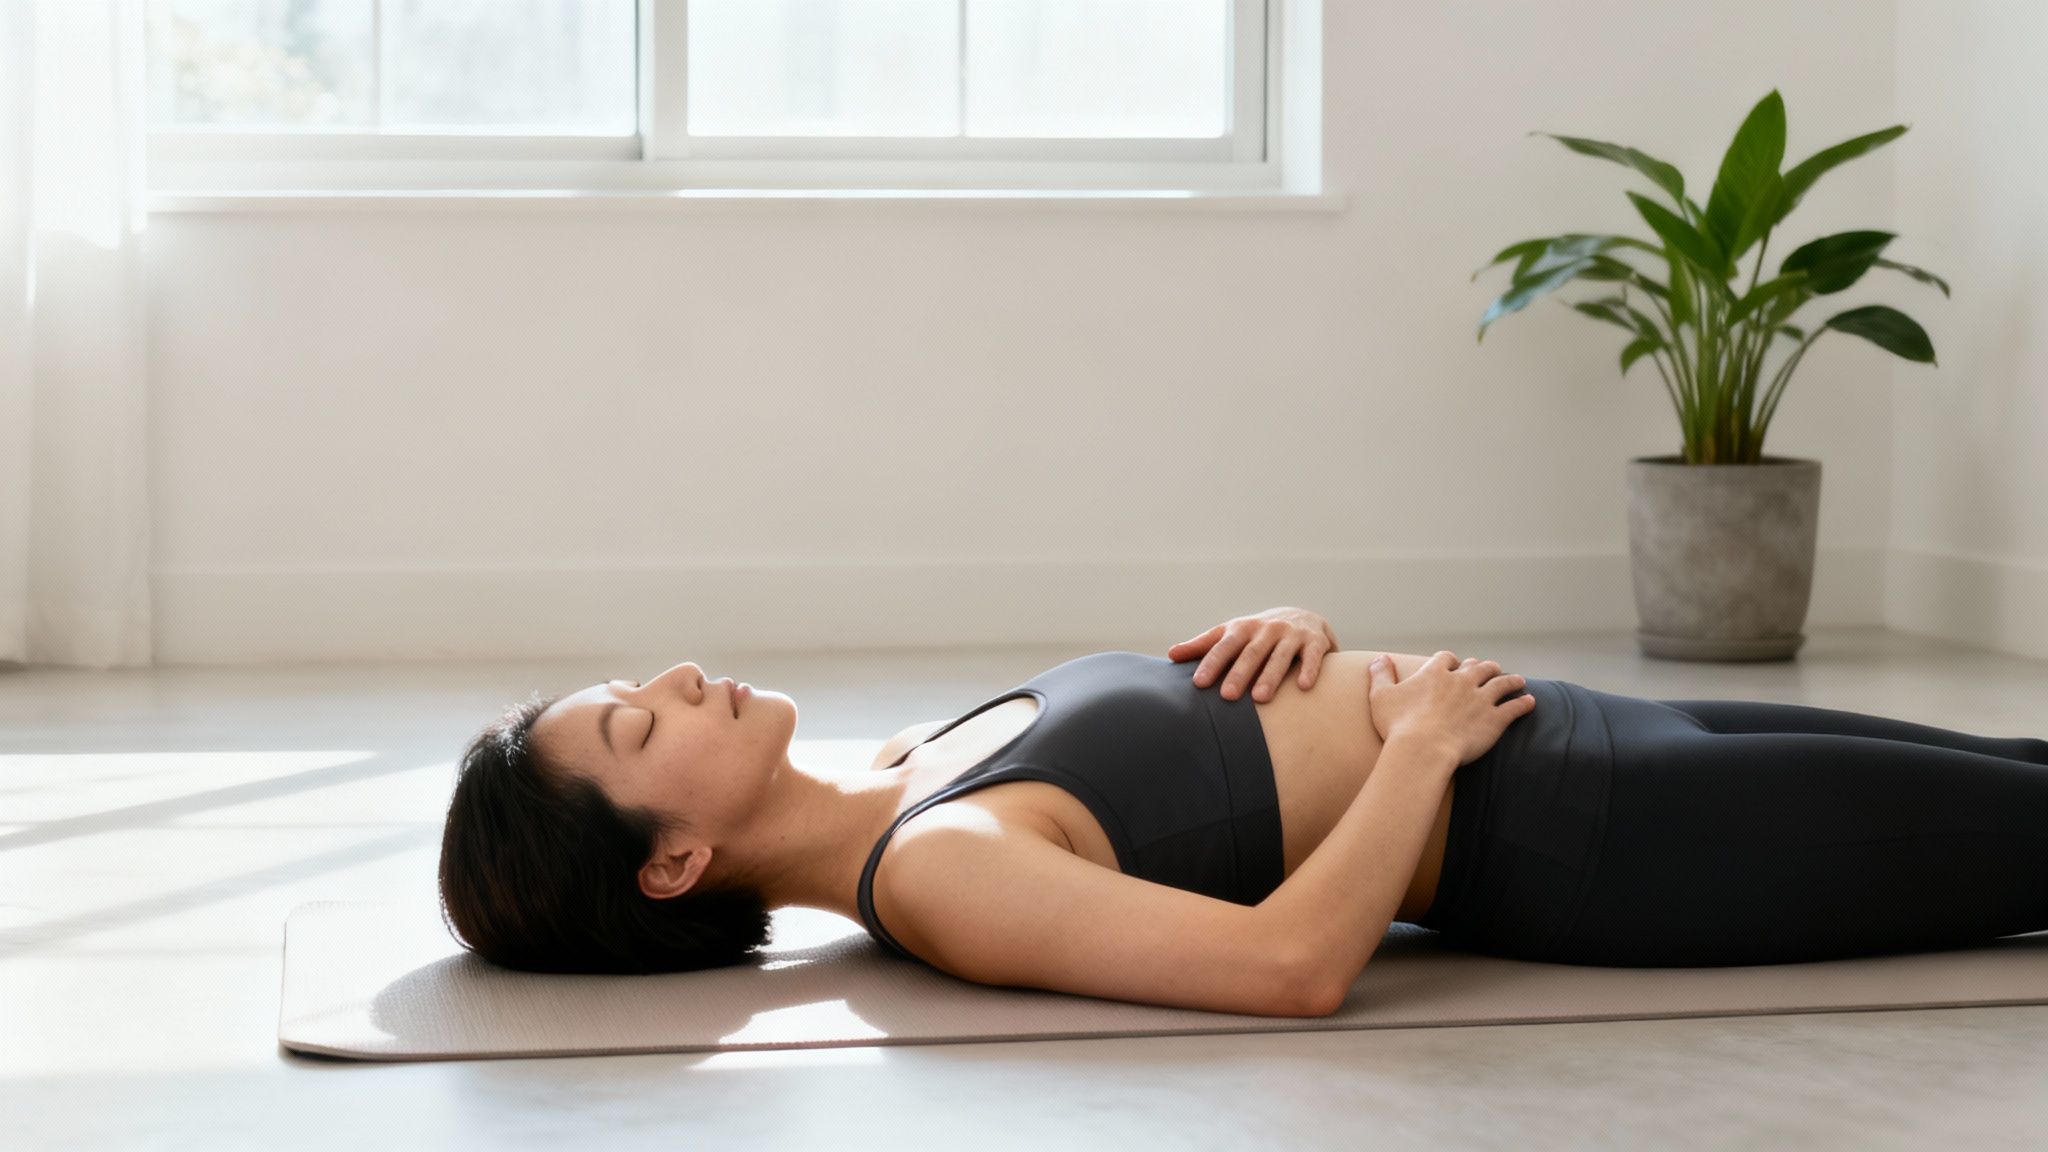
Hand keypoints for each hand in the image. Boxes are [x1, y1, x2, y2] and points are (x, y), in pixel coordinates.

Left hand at [1168, 606, 1337, 702]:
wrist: (1304, 617)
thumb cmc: (1258, 634)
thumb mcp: (1232, 634)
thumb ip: (1204, 645)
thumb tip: (1170, 655)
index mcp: (1243, 628)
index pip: (1224, 646)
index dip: (1212, 663)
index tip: (1198, 683)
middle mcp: (1267, 629)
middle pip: (1251, 653)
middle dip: (1239, 674)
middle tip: (1227, 696)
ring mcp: (1291, 634)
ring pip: (1280, 656)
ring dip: (1271, 676)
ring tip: (1261, 698)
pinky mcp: (1315, 641)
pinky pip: (1312, 656)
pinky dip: (1308, 670)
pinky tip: (1303, 687)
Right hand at [1366, 650, 1535, 766]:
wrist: (1423, 750)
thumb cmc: (1398, 726)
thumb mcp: (1381, 697)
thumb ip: (1380, 675)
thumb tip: (1379, 659)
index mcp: (1435, 674)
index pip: (1446, 658)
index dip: (1450, 661)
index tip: (1453, 664)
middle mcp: (1461, 681)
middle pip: (1478, 667)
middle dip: (1483, 667)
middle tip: (1488, 669)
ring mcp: (1481, 699)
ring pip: (1501, 682)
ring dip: (1510, 680)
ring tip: (1517, 680)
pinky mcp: (1495, 719)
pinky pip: (1515, 707)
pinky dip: (1524, 703)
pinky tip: (1530, 702)